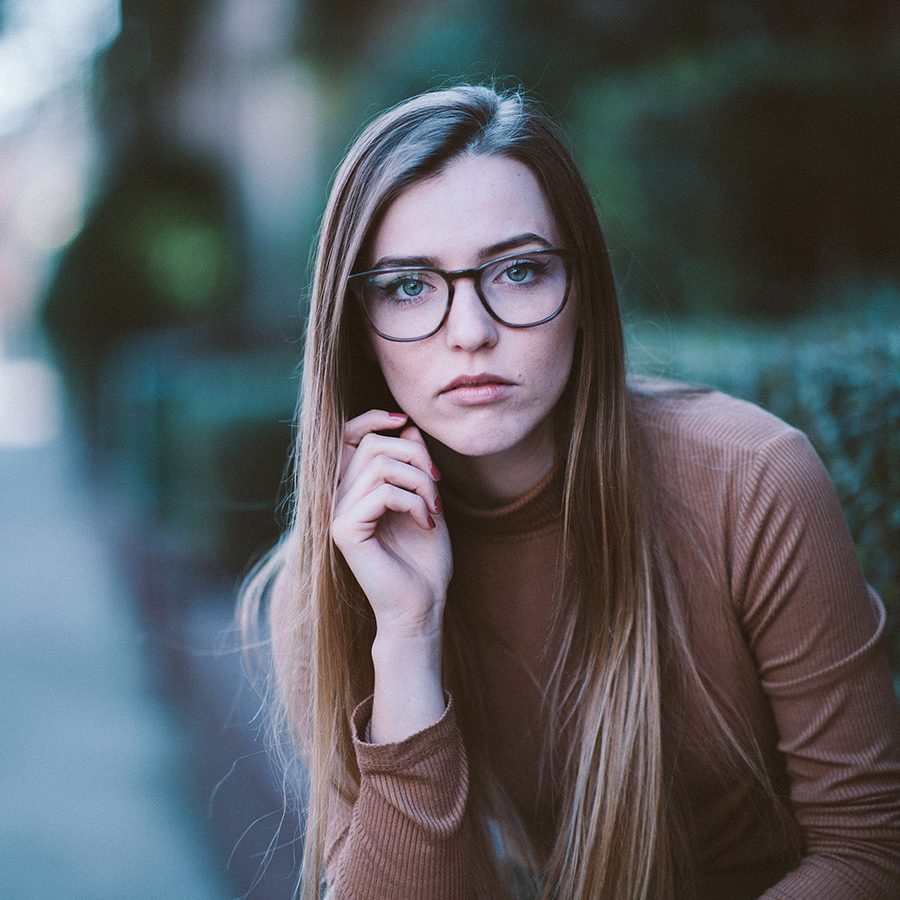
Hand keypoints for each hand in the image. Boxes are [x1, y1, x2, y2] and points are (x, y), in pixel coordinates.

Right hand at [331, 410, 451, 641]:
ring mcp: (337, 514)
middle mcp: (338, 498)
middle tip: (437, 485)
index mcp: (353, 489)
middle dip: (415, 457)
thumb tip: (406, 427)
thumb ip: (413, 464)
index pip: (346, 436)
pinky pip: (382, 492)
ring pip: (379, 465)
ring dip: (420, 482)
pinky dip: (414, 502)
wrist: (422, 605)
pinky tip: (426, 523)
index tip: (404, 420)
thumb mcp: (425, 500)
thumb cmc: (425, 558)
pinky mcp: (344, 530)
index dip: (371, 419)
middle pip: (372, 445)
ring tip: (434, 508)